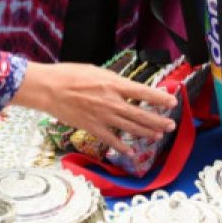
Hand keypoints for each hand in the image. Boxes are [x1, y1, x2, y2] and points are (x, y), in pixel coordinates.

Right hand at [12, 62, 176, 154]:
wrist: (49, 88)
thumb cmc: (70, 75)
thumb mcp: (97, 71)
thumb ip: (113, 81)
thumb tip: (127, 88)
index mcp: (114, 84)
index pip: (144, 92)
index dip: (160, 98)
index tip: (173, 102)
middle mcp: (112, 102)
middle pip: (141, 114)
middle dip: (158, 121)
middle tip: (171, 125)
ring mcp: (103, 116)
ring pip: (130, 128)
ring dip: (146, 133)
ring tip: (158, 136)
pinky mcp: (92, 127)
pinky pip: (111, 140)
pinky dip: (122, 146)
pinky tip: (131, 152)